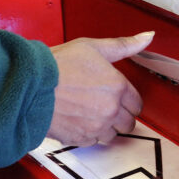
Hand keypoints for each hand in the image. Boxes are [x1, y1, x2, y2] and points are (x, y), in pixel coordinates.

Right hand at [47, 32, 153, 146]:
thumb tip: (148, 36)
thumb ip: (124, 45)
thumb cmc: (57, 65)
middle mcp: (111, 110)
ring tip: (89, 113)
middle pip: (128, 123)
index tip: (117, 96)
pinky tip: (78, 120)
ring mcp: (96, 127)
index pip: (137, 104)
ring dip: (106, 127)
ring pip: (113, 135)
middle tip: (103, 105)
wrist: (29, 86)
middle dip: (119, 115)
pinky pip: (94, 142)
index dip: (127, 100)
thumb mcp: (92, 47)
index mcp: (118, 87)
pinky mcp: (81, 139)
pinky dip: (89, 134)